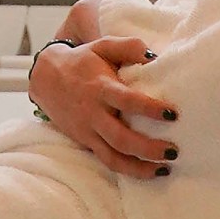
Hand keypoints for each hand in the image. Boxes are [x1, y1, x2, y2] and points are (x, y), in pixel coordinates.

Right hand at [31, 32, 176, 176]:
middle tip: (174, 150)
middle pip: (121, 138)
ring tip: (165, 169)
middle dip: (149, 148)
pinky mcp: (86, 142)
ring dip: (141, 167)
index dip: (150, 109)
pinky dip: (128, 170)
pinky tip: (148, 172)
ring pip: (114, 156)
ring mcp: (88, 131)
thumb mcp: (102, 46)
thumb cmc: (82, 61)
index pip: (127, 101)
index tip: (173, 114)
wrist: (46, 77)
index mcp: (101, 87)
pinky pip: (107, 161)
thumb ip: (128, 47)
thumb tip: (155, 56)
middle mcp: (94, 113)